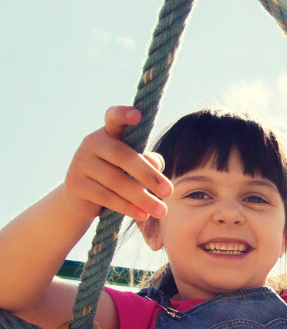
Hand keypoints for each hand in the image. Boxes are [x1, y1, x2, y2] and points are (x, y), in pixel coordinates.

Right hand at [64, 106, 171, 222]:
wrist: (82, 198)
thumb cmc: (117, 176)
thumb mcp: (134, 167)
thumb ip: (148, 162)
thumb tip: (155, 163)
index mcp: (109, 133)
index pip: (114, 118)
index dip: (123, 114)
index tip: (137, 114)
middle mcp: (92, 142)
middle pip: (123, 156)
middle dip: (148, 175)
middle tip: (169, 192)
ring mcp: (80, 163)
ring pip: (115, 180)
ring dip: (141, 197)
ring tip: (162, 211)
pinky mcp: (75, 184)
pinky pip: (105, 196)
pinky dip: (127, 207)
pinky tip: (143, 215)